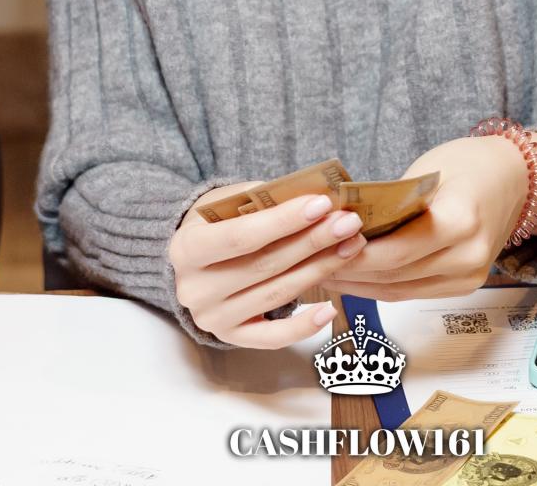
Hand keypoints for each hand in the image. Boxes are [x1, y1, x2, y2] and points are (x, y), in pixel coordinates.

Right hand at [169, 184, 367, 347]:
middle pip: (265, 265)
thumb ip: (262, 200)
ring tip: (351, 247)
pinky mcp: (231, 337)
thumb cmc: (217, 222)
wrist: (193, 260)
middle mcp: (195, 289)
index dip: (284, 221)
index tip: (322, 204)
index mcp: (186, 249)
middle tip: (348, 223)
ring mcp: (212, 318)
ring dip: (319, 270)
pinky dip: (304, 326)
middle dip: (312, 242)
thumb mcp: (227, 201)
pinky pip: (272, 337)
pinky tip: (330, 308)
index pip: (242, 236)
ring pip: (276, 295)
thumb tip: (313, 200)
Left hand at [320, 136, 528, 302]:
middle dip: (348, 269)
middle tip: (308, 259)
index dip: (356, 252)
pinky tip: (348, 278)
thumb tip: (337, 224)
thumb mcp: (425, 173)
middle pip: (395, 274)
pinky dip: (377, 287)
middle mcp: (470, 256)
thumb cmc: (466, 165)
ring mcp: (469, 277)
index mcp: (462, 220)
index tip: (320, 244)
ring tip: (319, 270)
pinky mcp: (463, 287)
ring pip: (398, 290)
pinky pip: (410, 292)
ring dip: (356, 283)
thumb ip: (389, 203)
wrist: (512, 180)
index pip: (398, 249)